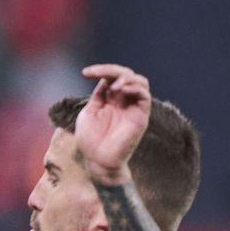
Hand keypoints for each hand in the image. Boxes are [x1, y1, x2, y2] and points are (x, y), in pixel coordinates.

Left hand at [75, 63, 151, 183]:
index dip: (101, 70)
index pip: (112, 77)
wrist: (97, 160)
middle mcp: (124, 101)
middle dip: (113, 70)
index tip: (85, 73)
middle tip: (98, 74)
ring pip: (140, 82)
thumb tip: (105, 79)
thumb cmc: (91, 140)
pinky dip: (135, 87)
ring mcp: (133, 108)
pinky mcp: (141, 117)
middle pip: (127, 75)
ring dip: (126, 77)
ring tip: (114, 85)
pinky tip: (121, 89)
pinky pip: (144, 96)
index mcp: (111, 99)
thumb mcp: (90, 112)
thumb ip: (99, 95)